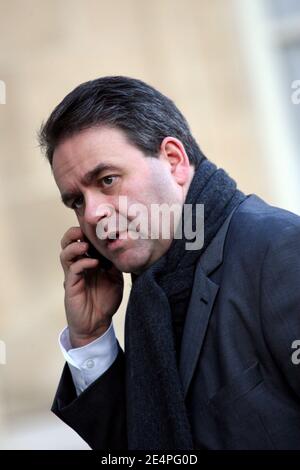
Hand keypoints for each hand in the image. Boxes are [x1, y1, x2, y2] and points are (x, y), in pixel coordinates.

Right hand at [60, 226, 123, 347]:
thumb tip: (121, 248)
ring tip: (85, 245)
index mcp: (88, 261)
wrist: (97, 324)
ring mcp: (73, 275)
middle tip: (83, 230)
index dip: (87, 232)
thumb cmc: (105, 301)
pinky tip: (94, 263)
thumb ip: (115, 264)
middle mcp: (78, 265)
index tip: (98, 226)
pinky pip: (73, 270)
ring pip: (65, 254)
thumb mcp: (115, 278)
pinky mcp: (71, 286)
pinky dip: (82, 263)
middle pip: (68, 243)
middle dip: (73, 233)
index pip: (82, 241)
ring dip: (74, 246)